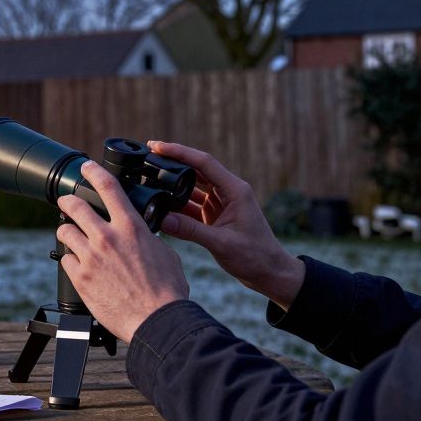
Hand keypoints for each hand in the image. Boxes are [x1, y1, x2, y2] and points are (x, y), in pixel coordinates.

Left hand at [56, 161, 189, 343]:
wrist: (157, 322)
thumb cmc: (167, 292)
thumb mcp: (165, 254)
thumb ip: (148, 239)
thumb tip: (142, 236)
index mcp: (131, 227)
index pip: (108, 187)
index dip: (94, 172)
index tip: (86, 167)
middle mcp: (108, 238)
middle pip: (75, 205)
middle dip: (67, 200)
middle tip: (66, 201)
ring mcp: (91, 257)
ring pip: (64, 231)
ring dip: (66, 230)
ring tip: (69, 234)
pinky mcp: (81, 278)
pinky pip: (64, 260)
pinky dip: (69, 259)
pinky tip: (77, 264)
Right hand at [150, 141, 304, 309]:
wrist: (271, 274)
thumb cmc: (256, 257)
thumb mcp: (221, 243)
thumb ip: (191, 231)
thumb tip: (162, 219)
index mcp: (235, 190)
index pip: (204, 163)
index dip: (179, 152)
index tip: (157, 146)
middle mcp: (228, 192)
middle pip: (197, 170)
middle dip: (173, 162)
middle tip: (149, 156)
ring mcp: (222, 204)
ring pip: (193, 187)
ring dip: (174, 184)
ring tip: (151, 179)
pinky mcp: (216, 216)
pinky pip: (193, 205)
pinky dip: (178, 206)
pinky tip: (162, 207)